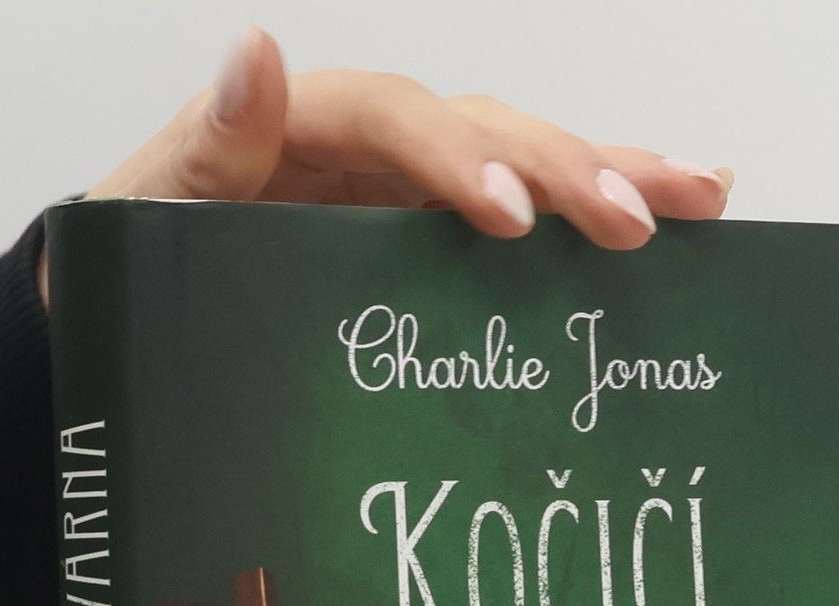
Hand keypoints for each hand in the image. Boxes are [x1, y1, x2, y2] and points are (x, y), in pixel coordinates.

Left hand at [44, 28, 733, 302]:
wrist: (139, 318)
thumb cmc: (142, 259)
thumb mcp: (149, 205)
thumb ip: (207, 146)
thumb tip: (255, 53)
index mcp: (306, 126)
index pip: (397, 121)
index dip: (457, 161)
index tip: (505, 219)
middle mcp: (375, 147)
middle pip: (485, 131)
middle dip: (566, 168)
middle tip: (638, 218)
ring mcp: (412, 192)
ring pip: (525, 164)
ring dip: (611, 176)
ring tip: (698, 198)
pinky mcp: (436, 240)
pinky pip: (525, 218)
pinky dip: (593, 213)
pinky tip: (679, 216)